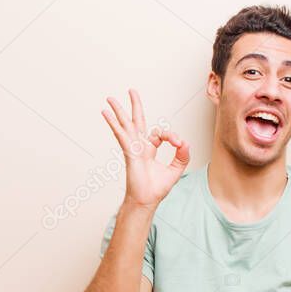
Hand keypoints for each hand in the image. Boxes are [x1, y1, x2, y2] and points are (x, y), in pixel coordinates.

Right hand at [101, 89, 189, 208]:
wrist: (147, 200)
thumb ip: (182, 155)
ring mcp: (133, 148)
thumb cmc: (156, 189)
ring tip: (110, 99)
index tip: (179, 144)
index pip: (159, 133)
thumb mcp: (176, 169)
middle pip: (136, 121)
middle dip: (134, 105)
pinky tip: (105, 114)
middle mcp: (139, 146)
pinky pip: (121, 134)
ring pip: (125, 125)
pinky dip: (113, 123)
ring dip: (118, 111)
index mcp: (149, 149)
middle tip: (131, 91)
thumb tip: (185, 142)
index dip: (171, 135)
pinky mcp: (129, 152)